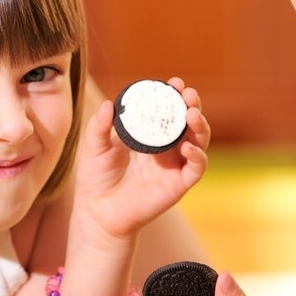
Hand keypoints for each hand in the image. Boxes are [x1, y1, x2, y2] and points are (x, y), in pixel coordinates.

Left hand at [73, 78, 209, 240]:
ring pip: (199, 140)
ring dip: (201, 126)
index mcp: (149, 133)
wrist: (99, 211)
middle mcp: (166, 146)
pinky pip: (196, 168)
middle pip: (188, 121)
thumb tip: (107, 105)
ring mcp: (175, 164)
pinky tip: (188, 147)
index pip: (167, 109)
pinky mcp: (179, 183)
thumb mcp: (94, 147)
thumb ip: (99, 126)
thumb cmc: (96, 178)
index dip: (174, 95)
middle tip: (188, 95)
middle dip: (192, 105)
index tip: (174, 83)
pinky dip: (198, 156)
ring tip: (192, 114)